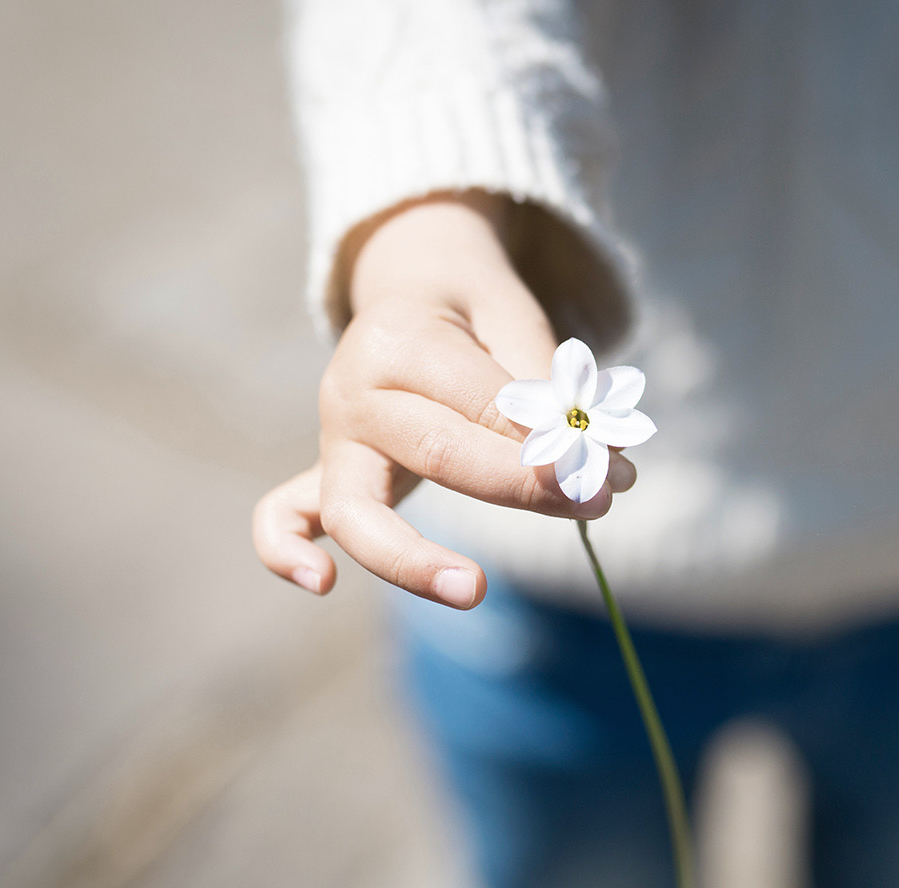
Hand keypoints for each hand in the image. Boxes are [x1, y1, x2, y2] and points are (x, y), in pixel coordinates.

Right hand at [252, 193, 635, 608]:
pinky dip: (285, 549)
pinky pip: (284, 514)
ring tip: (475, 591)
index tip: (614, 469)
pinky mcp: (324, 472)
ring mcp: (331, 437)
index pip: (483, 404)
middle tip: (594, 504)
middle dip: (519, 488)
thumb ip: (548, 387)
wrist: (411, 286)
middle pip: (434, 454)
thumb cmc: (474, 311)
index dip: (551, 442)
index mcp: (400, 338)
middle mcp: (352, 388)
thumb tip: (604, 461)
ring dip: (413, 558)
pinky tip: (320, 582)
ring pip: (354, 508)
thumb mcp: (514, 321)